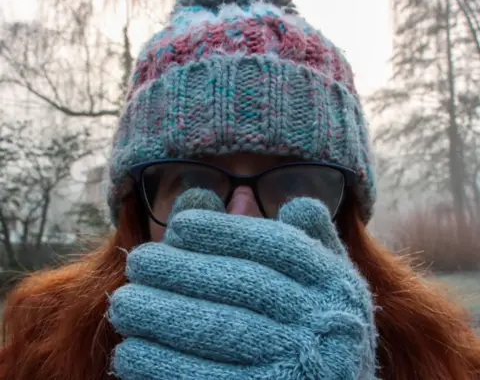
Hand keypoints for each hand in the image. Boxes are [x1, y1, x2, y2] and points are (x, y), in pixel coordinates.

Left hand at [108, 190, 377, 378]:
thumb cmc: (315, 326)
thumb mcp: (320, 276)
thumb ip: (298, 236)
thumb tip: (247, 192)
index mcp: (336, 283)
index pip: (278, 246)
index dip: (225, 231)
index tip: (178, 226)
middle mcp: (329, 323)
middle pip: (245, 285)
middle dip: (183, 271)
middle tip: (137, 262)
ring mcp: (303, 367)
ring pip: (224, 332)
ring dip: (163, 317)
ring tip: (122, 304)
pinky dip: (165, 367)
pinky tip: (131, 354)